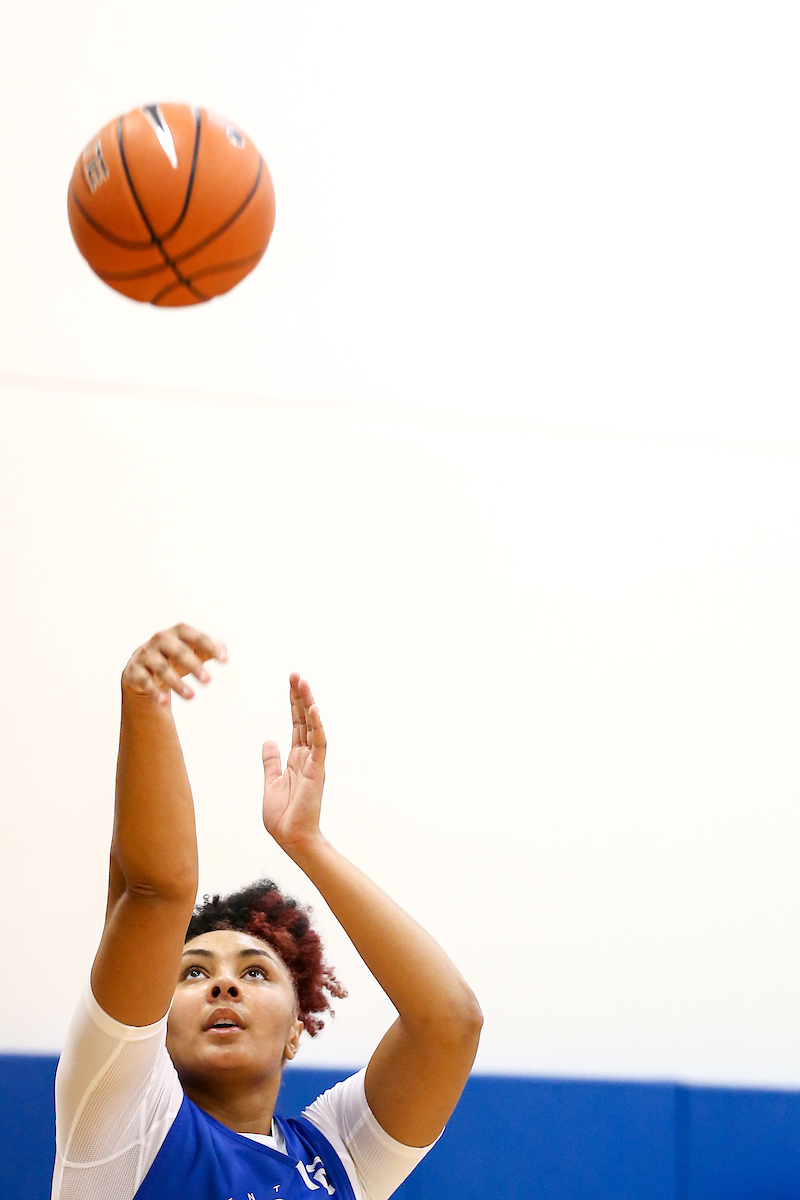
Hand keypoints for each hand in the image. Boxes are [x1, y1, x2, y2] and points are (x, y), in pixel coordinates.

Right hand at [121, 623, 226, 705]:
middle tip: (209, 680)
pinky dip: (153, 691)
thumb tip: (224, 650)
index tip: (225, 660)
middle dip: (194, 665)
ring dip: (176, 682)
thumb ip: (209, 649)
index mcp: (177, 632)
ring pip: (161, 667)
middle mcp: (160, 639)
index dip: (209, 646)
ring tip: (191, 696)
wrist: (143, 667)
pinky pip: (144, 680)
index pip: (195, 636)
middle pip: (178, 651)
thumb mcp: (193, 651)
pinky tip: (163, 702)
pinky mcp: (134, 670)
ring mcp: (146, 654)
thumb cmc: (175, 657)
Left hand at [262, 674, 326, 851]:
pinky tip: (313, 709)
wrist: (291, 839)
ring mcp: (313, 762)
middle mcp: (306, 757)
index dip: (294, 704)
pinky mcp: (317, 771)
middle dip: (300, 696)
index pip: (296, 724)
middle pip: (304, 720)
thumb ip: (271, 762)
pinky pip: (319, 744)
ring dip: (308, 704)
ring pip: (312, 726)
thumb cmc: (283, 817)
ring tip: (302, 682)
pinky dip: (317, 726)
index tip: (292, 683)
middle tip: (296, 674)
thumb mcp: (271, 783)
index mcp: (295, 759)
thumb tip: (268, 742)